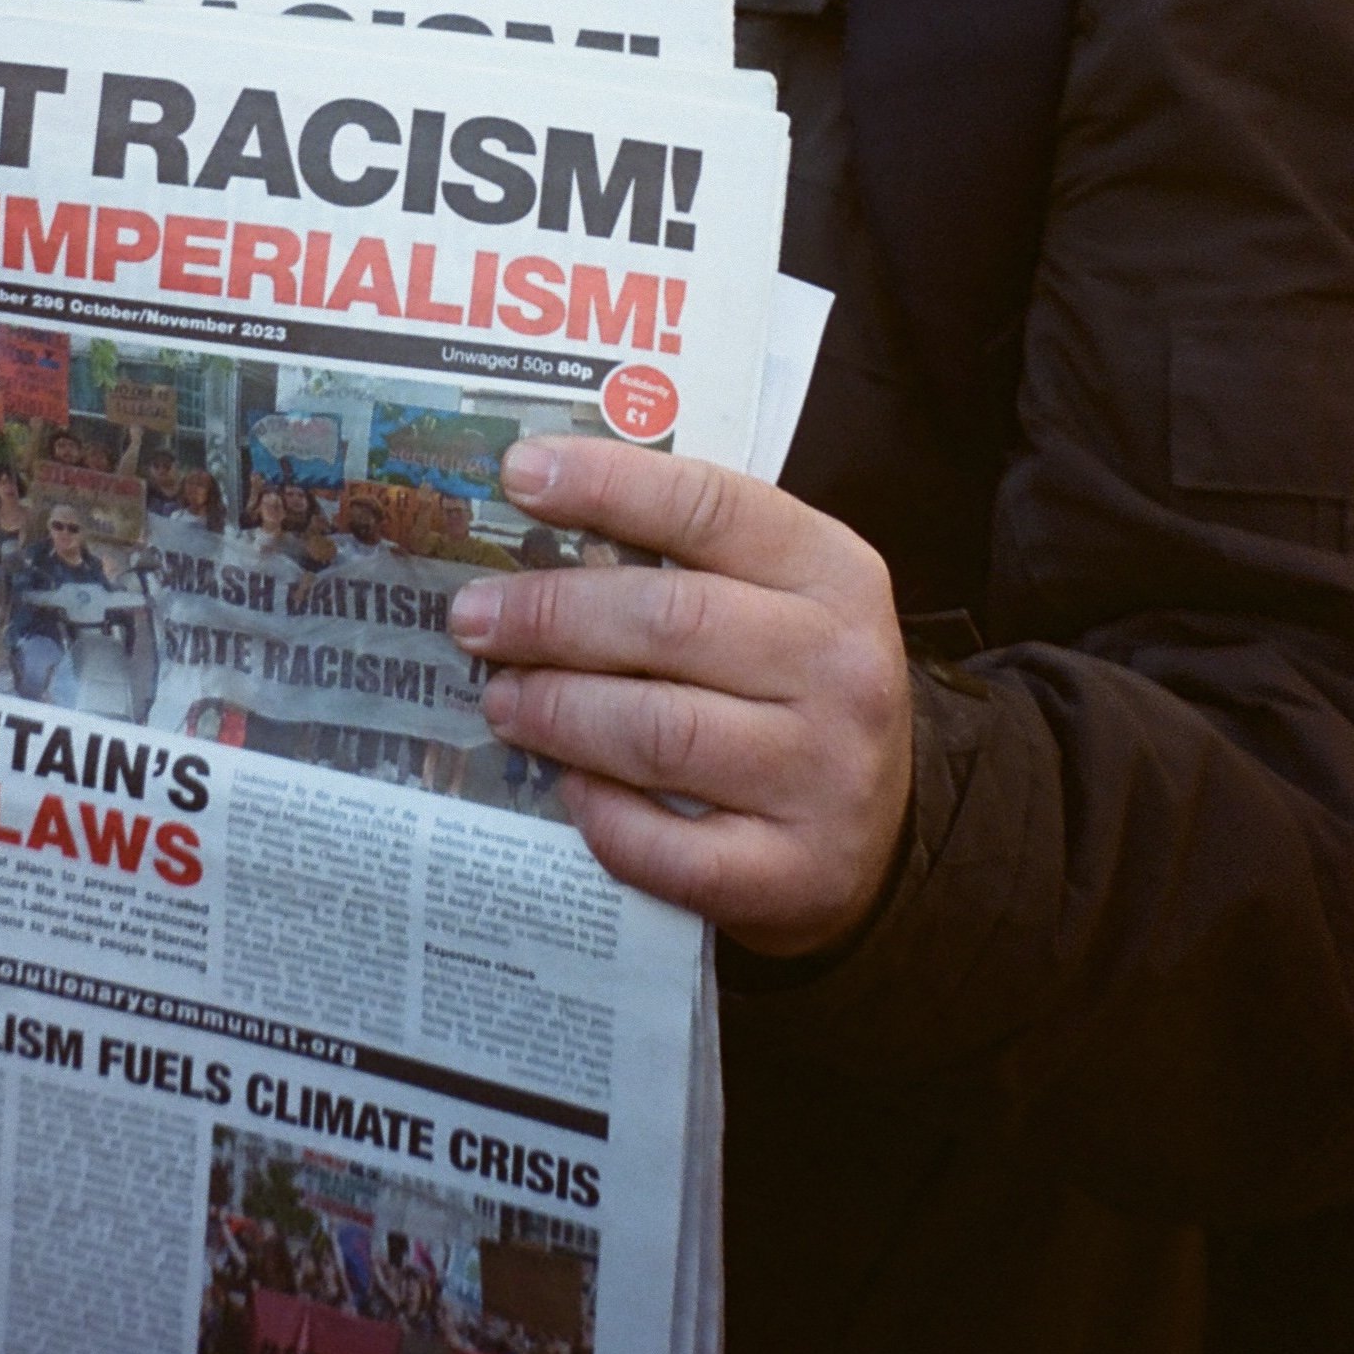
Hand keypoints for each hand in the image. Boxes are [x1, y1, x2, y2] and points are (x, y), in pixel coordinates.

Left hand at [448, 435, 912, 956]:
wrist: (880, 831)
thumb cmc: (794, 685)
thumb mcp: (778, 595)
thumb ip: (688, 555)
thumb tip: (537, 521)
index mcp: (835, 574)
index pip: (711, 507)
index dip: (607, 485)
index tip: (518, 476)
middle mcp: (843, 669)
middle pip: (670, 621)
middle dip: (551, 614)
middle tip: (474, 617)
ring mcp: (823, 778)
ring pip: (659, 732)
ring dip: (558, 711)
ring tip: (500, 699)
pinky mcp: (793, 877)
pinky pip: (668, 847)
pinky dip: (600, 816)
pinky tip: (564, 788)